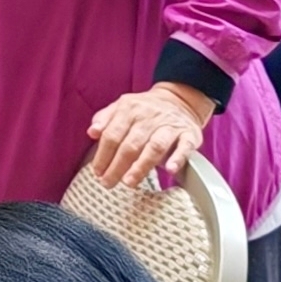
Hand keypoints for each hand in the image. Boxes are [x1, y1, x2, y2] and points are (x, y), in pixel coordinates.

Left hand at [83, 82, 215, 191]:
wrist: (180, 99)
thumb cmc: (145, 110)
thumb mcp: (122, 107)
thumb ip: (105, 119)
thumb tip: (92, 132)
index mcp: (129, 109)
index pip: (112, 134)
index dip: (103, 155)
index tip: (97, 171)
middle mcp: (149, 116)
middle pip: (131, 144)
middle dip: (117, 166)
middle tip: (108, 182)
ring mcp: (170, 125)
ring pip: (155, 146)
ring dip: (141, 166)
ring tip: (129, 181)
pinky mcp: (189, 134)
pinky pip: (184, 146)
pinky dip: (178, 158)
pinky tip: (170, 169)